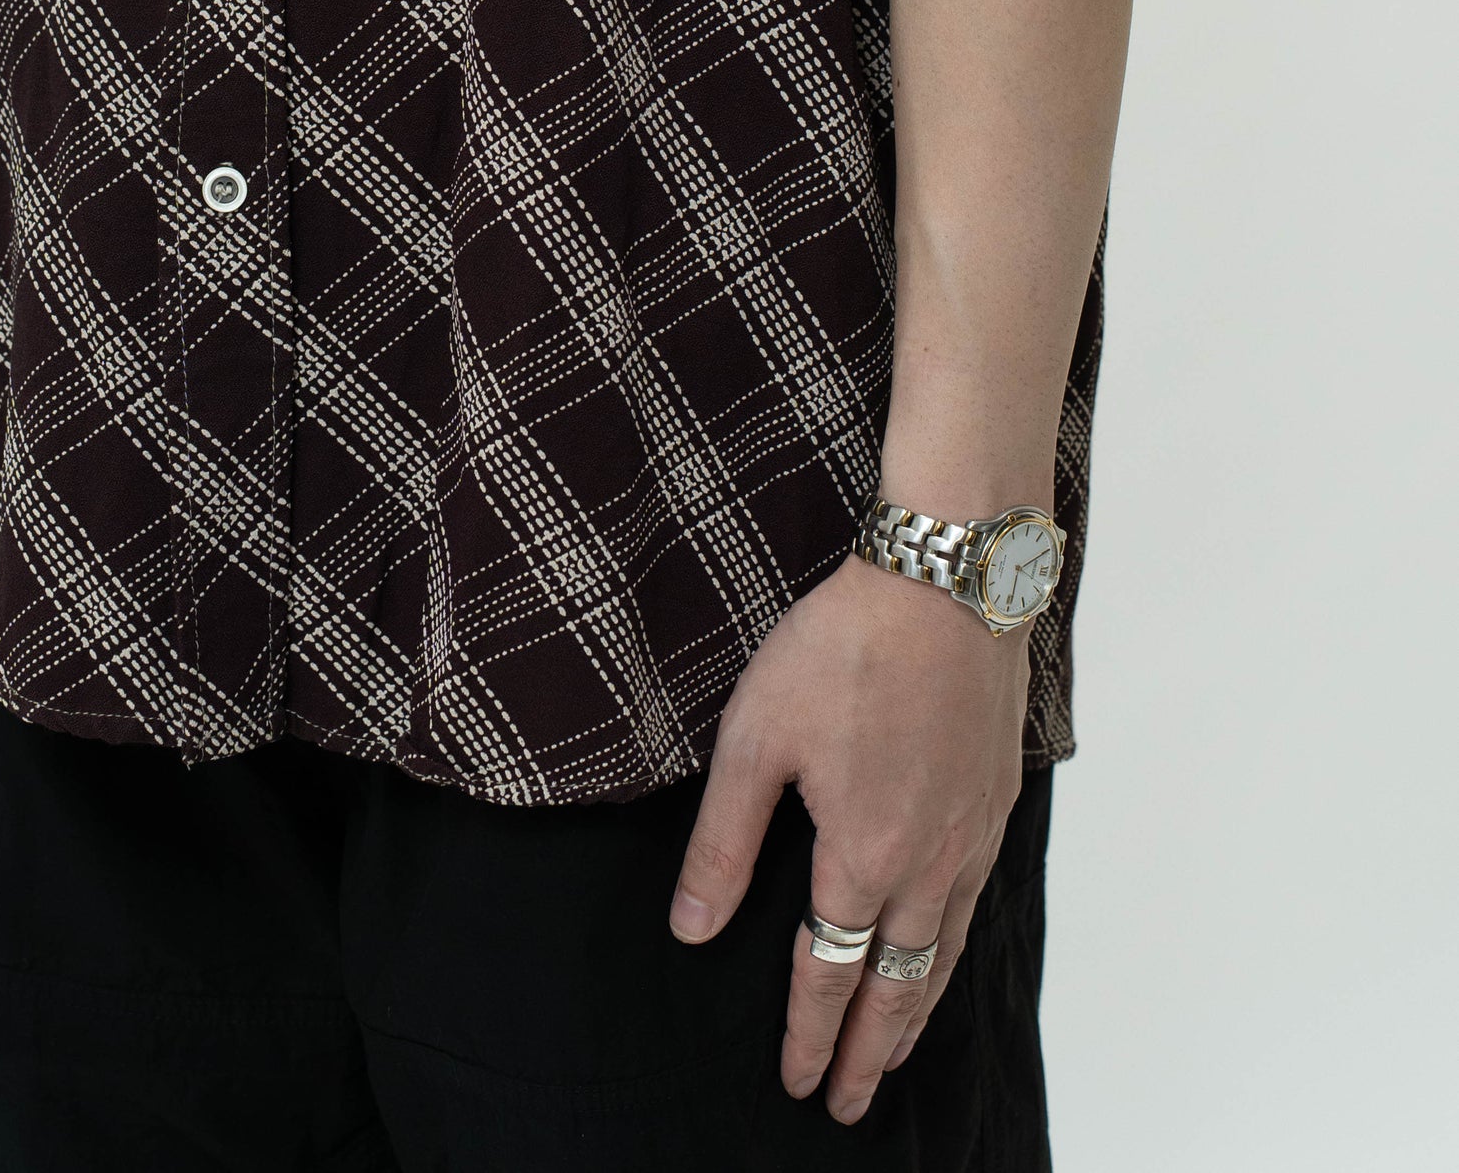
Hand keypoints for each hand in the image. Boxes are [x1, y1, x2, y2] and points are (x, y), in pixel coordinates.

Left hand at [668, 554, 1026, 1122]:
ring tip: (894, 1055)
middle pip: (896, 986)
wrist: (946, 582)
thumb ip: (724, 842)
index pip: (830, 974)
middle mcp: (926, 864)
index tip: (798, 1084)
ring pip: (942, 953)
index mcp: (861, 857)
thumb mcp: (755, 738)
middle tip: (849, 1106)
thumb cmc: (843, 648)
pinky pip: (975, 904)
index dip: (811, 1036)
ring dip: (915, 1014)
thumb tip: (691, 930)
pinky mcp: (996, 801)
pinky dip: (952, 952)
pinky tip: (941, 952)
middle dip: (868, 1053)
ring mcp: (971, 836)